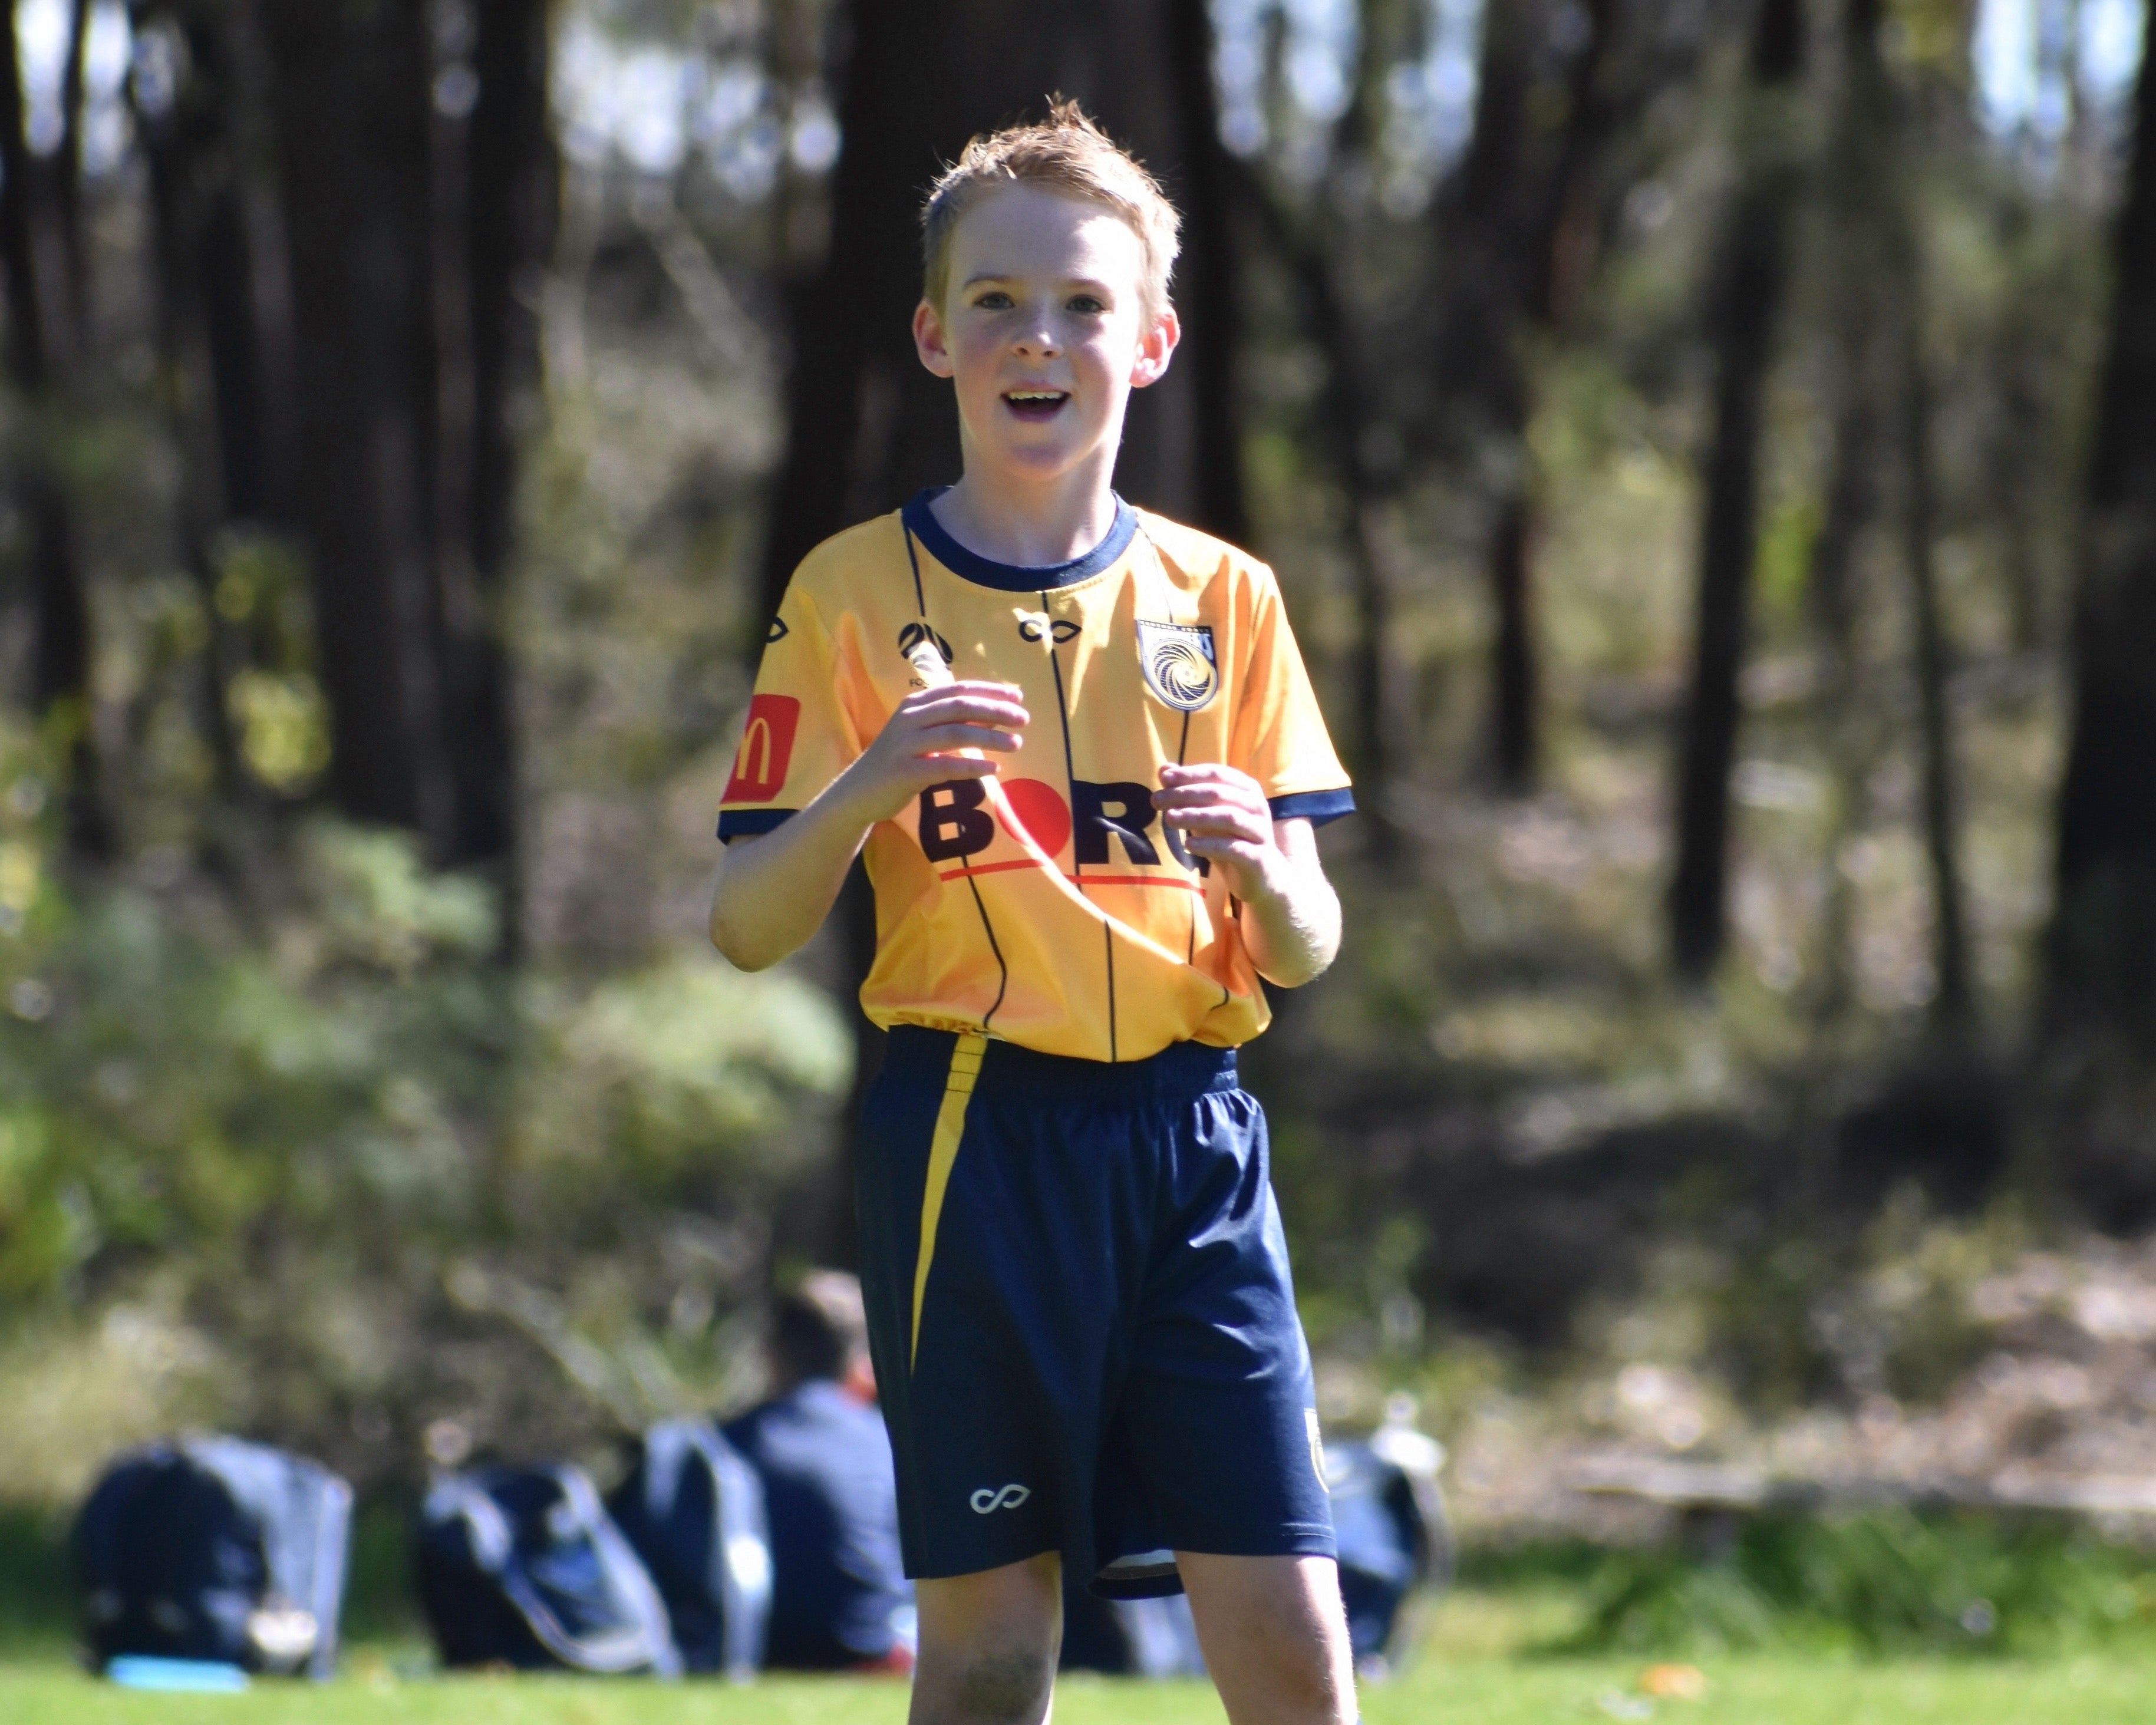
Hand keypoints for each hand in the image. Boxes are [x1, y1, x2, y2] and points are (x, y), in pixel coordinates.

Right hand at [837, 680, 1028, 824]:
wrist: (858, 792)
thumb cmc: (897, 761)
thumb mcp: (921, 733)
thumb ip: (950, 722)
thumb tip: (994, 714)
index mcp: (915, 703)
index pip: (958, 688)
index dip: (990, 690)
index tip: (1018, 696)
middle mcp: (909, 718)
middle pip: (960, 706)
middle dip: (996, 710)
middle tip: (1024, 719)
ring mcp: (905, 744)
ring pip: (955, 733)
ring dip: (990, 737)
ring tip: (1016, 743)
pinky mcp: (905, 772)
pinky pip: (945, 766)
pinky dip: (972, 766)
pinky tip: (993, 769)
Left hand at [1152, 763, 1283, 901]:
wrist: (1262, 876)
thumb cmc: (1230, 839)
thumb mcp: (1207, 814)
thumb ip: (1188, 792)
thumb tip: (1164, 769)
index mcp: (1246, 789)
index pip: (1216, 774)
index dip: (1189, 774)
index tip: (1163, 778)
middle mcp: (1257, 805)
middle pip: (1219, 793)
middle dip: (1185, 794)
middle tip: (1156, 801)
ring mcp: (1260, 831)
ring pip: (1228, 817)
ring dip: (1196, 816)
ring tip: (1169, 819)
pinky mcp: (1259, 857)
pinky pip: (1233, 848)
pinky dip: (1209, 845)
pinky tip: (1187, 845)